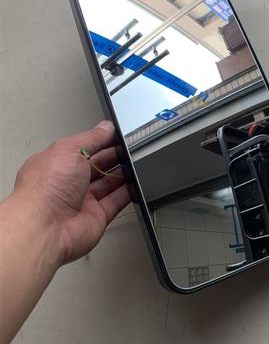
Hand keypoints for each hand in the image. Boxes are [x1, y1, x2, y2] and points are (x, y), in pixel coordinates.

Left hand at [12, 120, 130, 264]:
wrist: (45, 228)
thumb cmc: (46, 189)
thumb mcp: (70, 149)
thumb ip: (92, 138)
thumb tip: (106, 128)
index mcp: (57, 163)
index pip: (84, 148)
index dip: (101, 141)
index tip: (117, 136)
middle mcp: (69, 183)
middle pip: (98, 166)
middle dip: (114, 157)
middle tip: (130, 149)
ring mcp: (83, 201)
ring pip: (108, 184)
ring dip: (122, 174)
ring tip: (135, 164)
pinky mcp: (96, 217)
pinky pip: (116, 202)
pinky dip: (127, 193)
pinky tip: (135, 185)